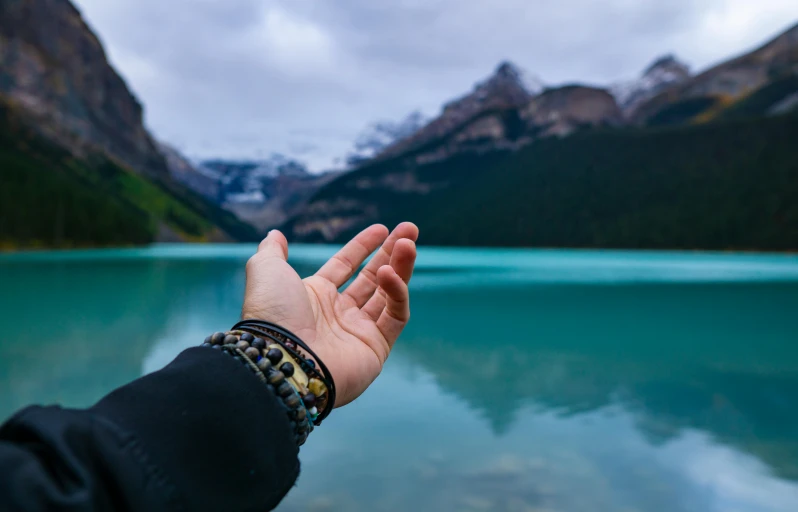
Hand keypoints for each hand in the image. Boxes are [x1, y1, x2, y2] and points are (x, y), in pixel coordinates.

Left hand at [242, 223, 418, 406]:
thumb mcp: (265, 270)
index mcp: (315, 296)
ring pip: (389, 294)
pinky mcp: (376, 347)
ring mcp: (358, 331)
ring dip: (401, 267)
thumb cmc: (272, 313)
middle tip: (410, 229)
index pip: (346, 266)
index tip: (382, 228)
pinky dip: (397, 293)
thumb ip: (272, 250)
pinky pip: (396, 316)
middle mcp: (338, 314)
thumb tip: (276, 234)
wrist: (282, 357)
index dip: (363, 246)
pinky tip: (390, 273)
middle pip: (372, 278)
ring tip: (408, 244)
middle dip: (392, 253)